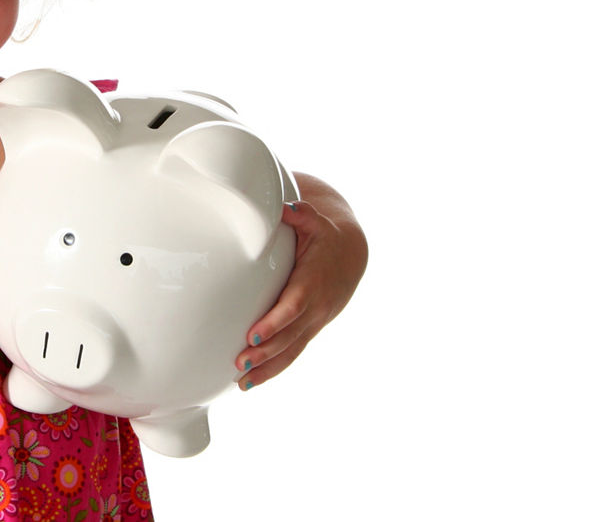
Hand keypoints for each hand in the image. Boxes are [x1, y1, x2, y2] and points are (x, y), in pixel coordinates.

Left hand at [236, 197, 367, 389]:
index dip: (275, 322)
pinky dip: (274, 369)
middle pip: (290, 335)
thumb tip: (286, 207)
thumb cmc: (325, 236)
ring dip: (267, 368)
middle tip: (240, 362)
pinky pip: (292, 354)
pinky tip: (251, 382)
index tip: (254, 333)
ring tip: (242, 382)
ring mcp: (313, 322)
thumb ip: (301, 215)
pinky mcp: (308, 329)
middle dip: (266, 351)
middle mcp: (315, 307)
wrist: (350, 255)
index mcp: (313, 282)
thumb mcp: (316, 221)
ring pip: (291, 350)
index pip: (293, 307)